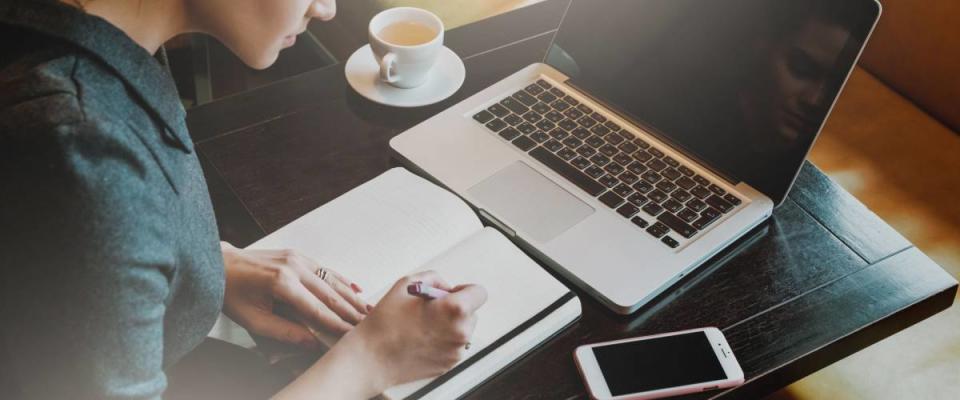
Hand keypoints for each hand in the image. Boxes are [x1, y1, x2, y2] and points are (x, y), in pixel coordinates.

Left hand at [220, 242, 370, 348]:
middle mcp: (294, 267)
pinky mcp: (297, 255)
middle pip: (330, 293)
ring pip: (332, 280)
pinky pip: (325, 270)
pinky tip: (355, 289)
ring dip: (351, 296)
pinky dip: (341, 280)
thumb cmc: (232, 293)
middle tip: (368, 324)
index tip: (351, 335)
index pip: (317, 309)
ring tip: (367, 309)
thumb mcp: (253, 320)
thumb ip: (284, 332)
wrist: (218, 264)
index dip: (336, 324)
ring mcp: (297, 258)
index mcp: (281, 283)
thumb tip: (311, 343)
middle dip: (351, 311)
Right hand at [344, 270, 487, 388]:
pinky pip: (453, 346)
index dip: (465, 290)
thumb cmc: (386, 321)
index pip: (479, 293)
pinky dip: (443, 341)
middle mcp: (461, 332)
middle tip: (431, 310)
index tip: (452, 293)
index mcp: (455, 309)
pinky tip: (421, 339)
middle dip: (455, 308)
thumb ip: (434, 279)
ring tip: (422, 326)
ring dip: (449, 325)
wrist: (372, 357)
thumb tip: (446, 287)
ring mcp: (456, 351)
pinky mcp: (449, 364)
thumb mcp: (407, 284)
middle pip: (471, 313)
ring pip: (462, 330)